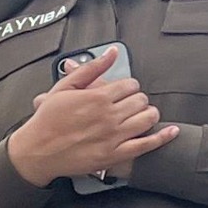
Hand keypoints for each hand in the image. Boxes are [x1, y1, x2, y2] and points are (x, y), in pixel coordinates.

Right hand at [8, 53, 176, 185]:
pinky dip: (163, 137)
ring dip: (148, 114)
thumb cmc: (47, 120)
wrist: (36, 151)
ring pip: (148, 119)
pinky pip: (147, 144)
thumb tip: (113, 52)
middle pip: (141, 101)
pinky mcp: (115, 155)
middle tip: (128, 104)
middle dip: (137, 100)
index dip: (128, 86)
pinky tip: (171, 131)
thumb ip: (91, 68)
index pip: (130, 85)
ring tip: (140, 115)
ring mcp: (114, 137)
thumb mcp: (64, 88)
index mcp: (98, 98)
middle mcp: (109, 116)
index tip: (122, 91)